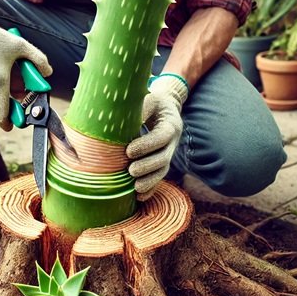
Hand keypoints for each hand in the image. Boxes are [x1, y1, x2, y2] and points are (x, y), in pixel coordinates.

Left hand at [126, 74, 188, 200]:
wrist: (165, 107)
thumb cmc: (152, 101)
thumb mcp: (149, 98)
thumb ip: (141, 107)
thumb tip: (124, 119)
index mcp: (170, 124)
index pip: (162, 137)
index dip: (147, 145)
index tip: (129, 151)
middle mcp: (173, 141)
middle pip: (164, 158)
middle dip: (147, 167)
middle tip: (131, 170)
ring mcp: (169, 153)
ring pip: (163, 170)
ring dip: (150, 181)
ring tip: (135, 188)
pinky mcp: (163, 161)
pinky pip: (159, 177)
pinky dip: (151, 188)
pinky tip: (139, 197)